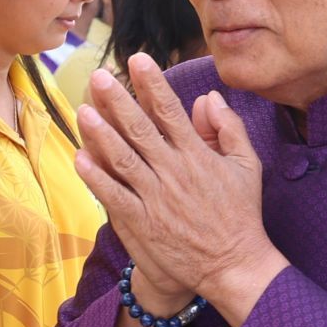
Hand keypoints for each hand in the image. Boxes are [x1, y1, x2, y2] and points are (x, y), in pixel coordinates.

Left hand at [75, 55, 282, 312]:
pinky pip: (115, 196)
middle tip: (99, 76)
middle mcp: (174, 173)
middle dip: (119, 101)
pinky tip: (80, 159)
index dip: (152, 84)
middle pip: (141, 130)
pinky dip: (97, 178)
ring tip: (82, 111)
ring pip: (123, 160)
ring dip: (101, 134)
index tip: (137, 59)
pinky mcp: (142, 223)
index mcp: (197, 156)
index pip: (170, 111)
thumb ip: (229, 128)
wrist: (233, 266)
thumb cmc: (240, 215)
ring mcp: (156, 198)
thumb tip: (209, 97)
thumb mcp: (246, 166)